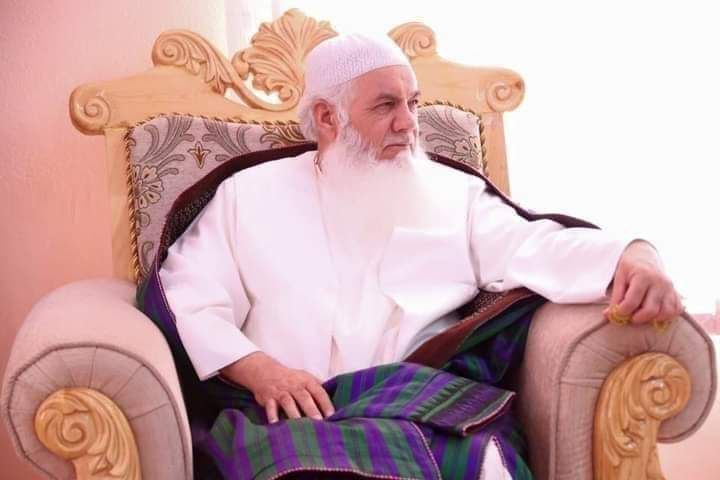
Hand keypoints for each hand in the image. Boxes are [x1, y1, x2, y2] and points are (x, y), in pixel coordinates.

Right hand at [220, 352, 334, 422]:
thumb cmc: (290, 378)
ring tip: (300, 427)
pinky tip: (275, 424)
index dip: (325, 403)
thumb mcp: (305, 377)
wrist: (264, 371)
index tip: (332, 415)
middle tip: (319, 422)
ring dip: (294, 414)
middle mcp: (294, 385)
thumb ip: (318, 388)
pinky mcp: (268, 398)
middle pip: (304, 397)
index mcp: (306, 381)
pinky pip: (270, 407)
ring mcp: (281, 391)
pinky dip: (272, 415)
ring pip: (288, 402)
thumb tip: (336, 399)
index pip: (318, 391)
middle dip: (311, 409)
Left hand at [604, 240, 682, 324]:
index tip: (617, 313)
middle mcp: (659, 282)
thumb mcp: (619, 277)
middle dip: (637, 318)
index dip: (622, 312)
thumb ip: (616, 297)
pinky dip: (666, 316)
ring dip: (652, 319)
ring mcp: (670, 288)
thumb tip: (610, 315)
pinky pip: (676, 310)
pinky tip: (655, 313)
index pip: (632, 302)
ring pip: (666, 313)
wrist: (645, 255)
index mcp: (643, 276)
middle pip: (650, 310)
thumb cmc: (630, 267)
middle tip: (630, 316)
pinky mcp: (676, 293)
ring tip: (642, 314)